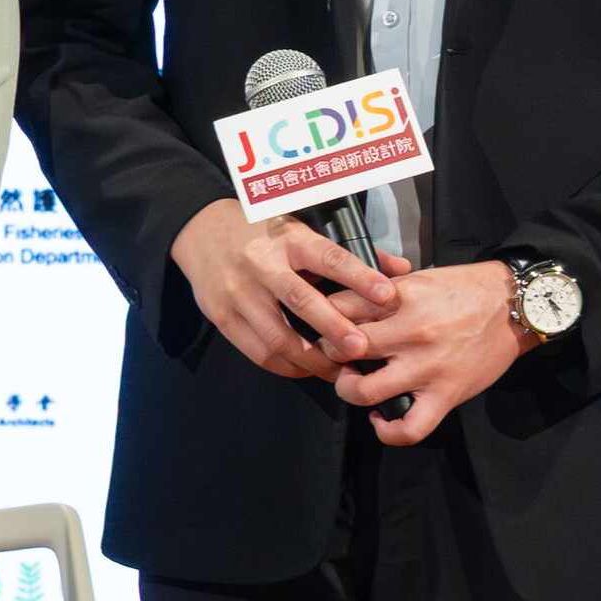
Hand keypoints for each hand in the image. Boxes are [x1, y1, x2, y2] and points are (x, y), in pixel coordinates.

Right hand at [172, 198, 383, 381]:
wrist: (200, 231)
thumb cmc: (261, 232)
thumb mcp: (303, 229)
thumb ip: (352, 252)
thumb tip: (400, 270)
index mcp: (289, 240)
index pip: (329, 258)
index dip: (360, 277)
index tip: (388, 296)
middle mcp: (262, 265)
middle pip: (302, 302)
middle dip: (335, 329)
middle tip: (361, 350)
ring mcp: (238, 293)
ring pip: (278, 336)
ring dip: (311, 359)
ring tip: (338, 371)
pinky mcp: (222, 316)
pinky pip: (257, 351)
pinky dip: (284, 366)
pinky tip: (305, 368)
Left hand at [328, 254, 533, 442]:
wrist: (517, 305)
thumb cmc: (466, 289)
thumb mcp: (418, 278)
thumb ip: (381, 289)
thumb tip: (346, 295)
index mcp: (399, 299)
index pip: (337, 307)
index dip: (323, 317)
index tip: (327, 324)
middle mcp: (409, 333)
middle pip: (341, 348)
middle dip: (330, 353)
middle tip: (338, 355)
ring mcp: (427, 367)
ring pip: (363, 391)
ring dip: (349, 390)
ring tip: (355, 383)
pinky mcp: (446, 394)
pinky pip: (410, 428)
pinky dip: (388, 431)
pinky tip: (380, 418)